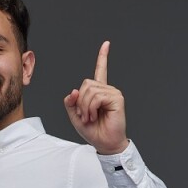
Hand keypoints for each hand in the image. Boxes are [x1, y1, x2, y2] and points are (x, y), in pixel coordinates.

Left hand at [64, 40, 127, 154]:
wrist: (105, 143)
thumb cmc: (93, 131)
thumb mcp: (75, 116)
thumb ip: (71, 103)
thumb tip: (73, 91)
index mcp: (99, 92)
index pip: (101, 70)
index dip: (102, 57)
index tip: (107, 44)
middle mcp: (107, 90)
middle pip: (86, 83)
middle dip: (80, 101)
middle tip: (84, 115)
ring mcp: (113, 93)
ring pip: (90, 90)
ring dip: (85, 107)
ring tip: (90, 117)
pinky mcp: (117, 98)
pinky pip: (97, 97)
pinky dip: (91, 108)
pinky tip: (94, 116)